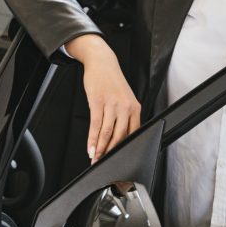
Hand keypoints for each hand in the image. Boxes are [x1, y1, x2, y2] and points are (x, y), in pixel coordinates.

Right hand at [66, 34, 141, 162]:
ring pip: (107, 133)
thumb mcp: (125, 98)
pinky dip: (92, 140)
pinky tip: (90, 148)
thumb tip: (119, 137)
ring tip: (95, 160)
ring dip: (100, 150)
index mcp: (135, 108)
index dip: (125, 149)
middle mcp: (126, 107)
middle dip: (111, 153)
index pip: (133, 133)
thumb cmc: (112, 82)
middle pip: (120, 136)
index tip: (119, 159)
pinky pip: (96, 125)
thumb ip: (125, 116)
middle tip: (104, 164)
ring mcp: (112, 105)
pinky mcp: (98, 102)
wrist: (102, 62)